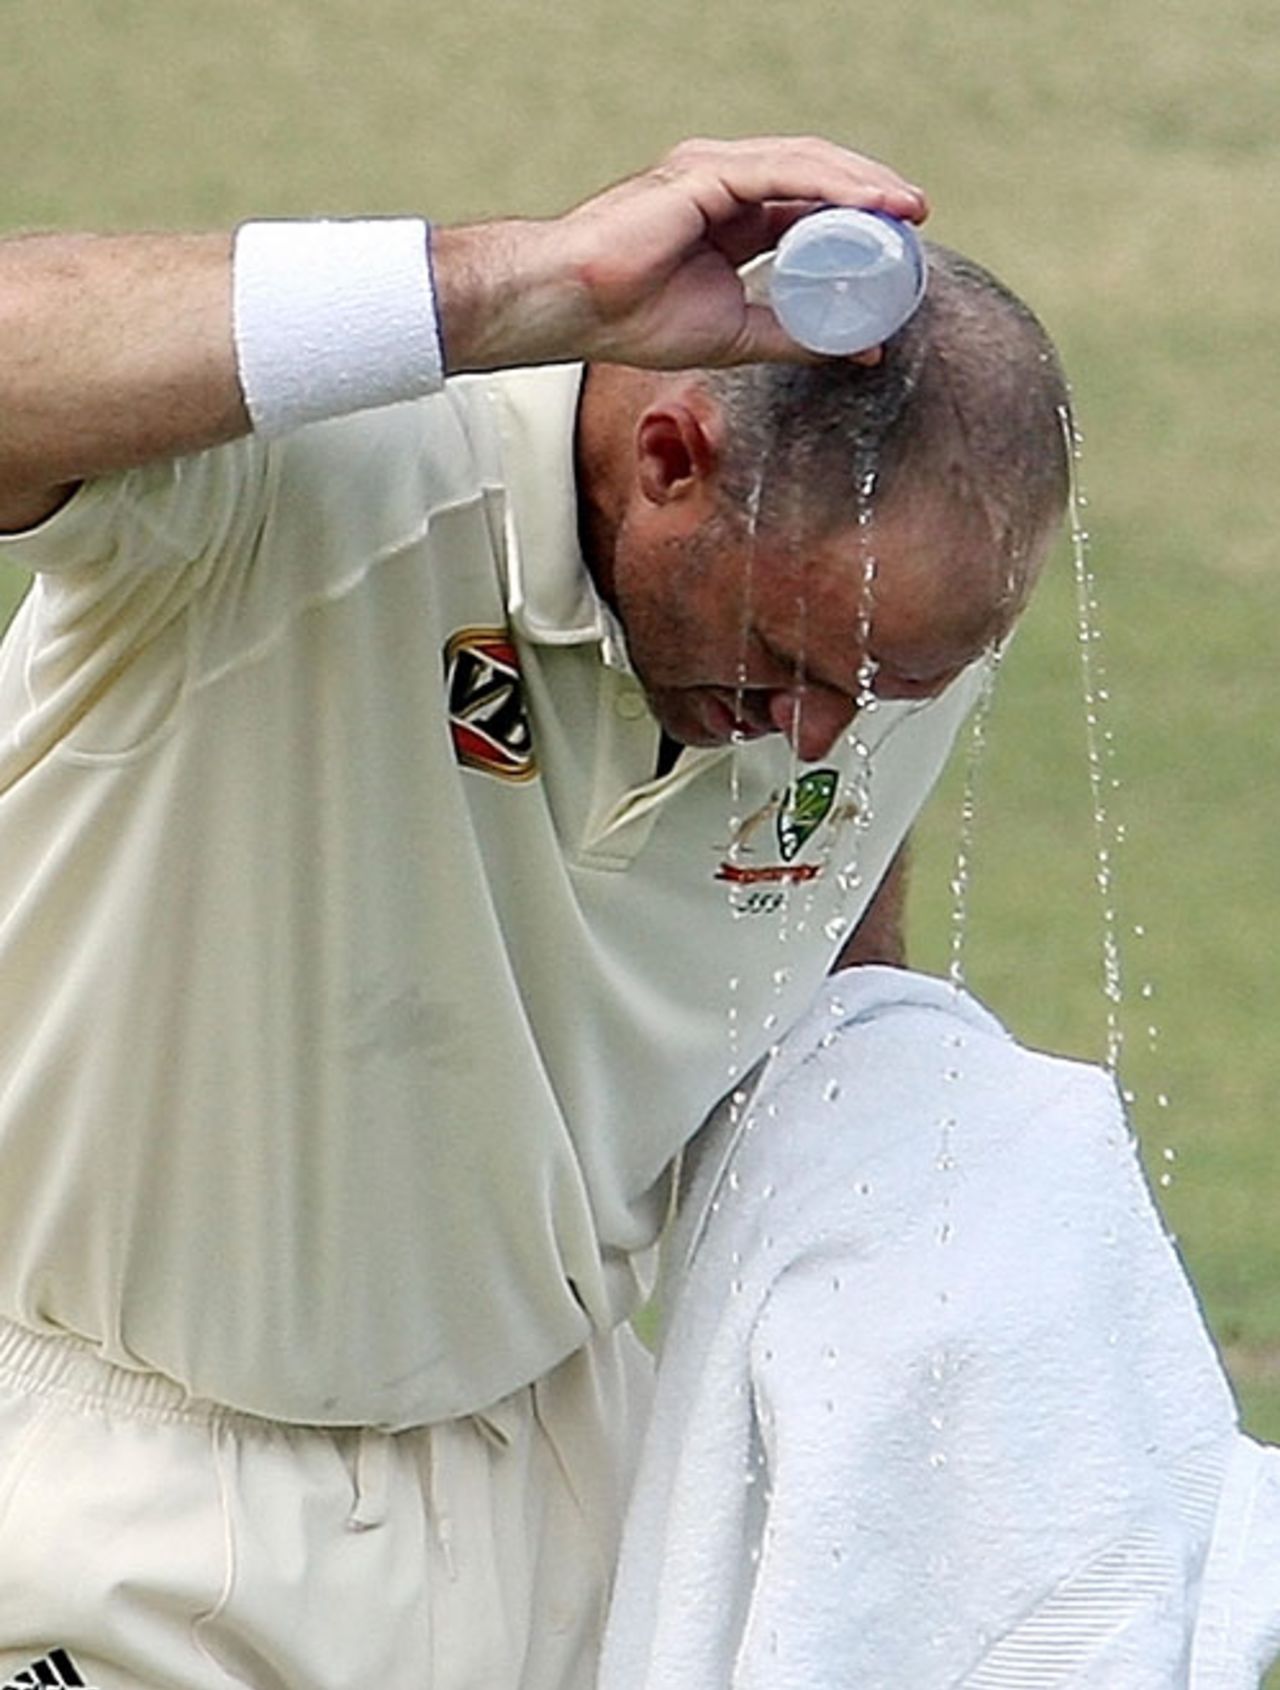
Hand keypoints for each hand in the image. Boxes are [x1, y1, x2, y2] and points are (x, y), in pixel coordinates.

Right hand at [433, 136, 926, 373]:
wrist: (574, 307)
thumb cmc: (633, 320)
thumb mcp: (738, 334)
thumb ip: (797, 336)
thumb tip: (863, 350)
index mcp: (731, 216)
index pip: (809, 205)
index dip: (858, 219)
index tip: (901, 243)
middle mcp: (725, 182)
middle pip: (817, 176)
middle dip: (871, 194)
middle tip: (917, 219)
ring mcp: (714, 169)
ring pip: (808, 164)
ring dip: (863, 184)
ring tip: (907, 209)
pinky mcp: (705, 171)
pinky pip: (784, 172)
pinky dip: (833, 187)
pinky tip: (870, 205)